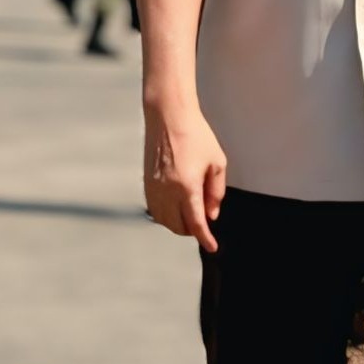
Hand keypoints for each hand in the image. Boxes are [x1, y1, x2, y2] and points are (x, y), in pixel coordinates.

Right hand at [143, 99, 227, 251]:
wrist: (168, 116)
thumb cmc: (196, 136)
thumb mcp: (217, 163)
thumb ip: (216, 192)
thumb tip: (211, 215)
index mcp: (186, 186)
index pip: (196, 223)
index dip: (206, 238)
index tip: (213, 247)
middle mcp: (167, 191)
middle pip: (178, 227)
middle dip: (193, 231)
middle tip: (204, 223)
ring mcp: (154, 188)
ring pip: (164, 221)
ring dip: (178, 224)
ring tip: (191, 215)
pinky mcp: (146, 183)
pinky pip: (154, 210)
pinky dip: (166, 215)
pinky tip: (176, 208)